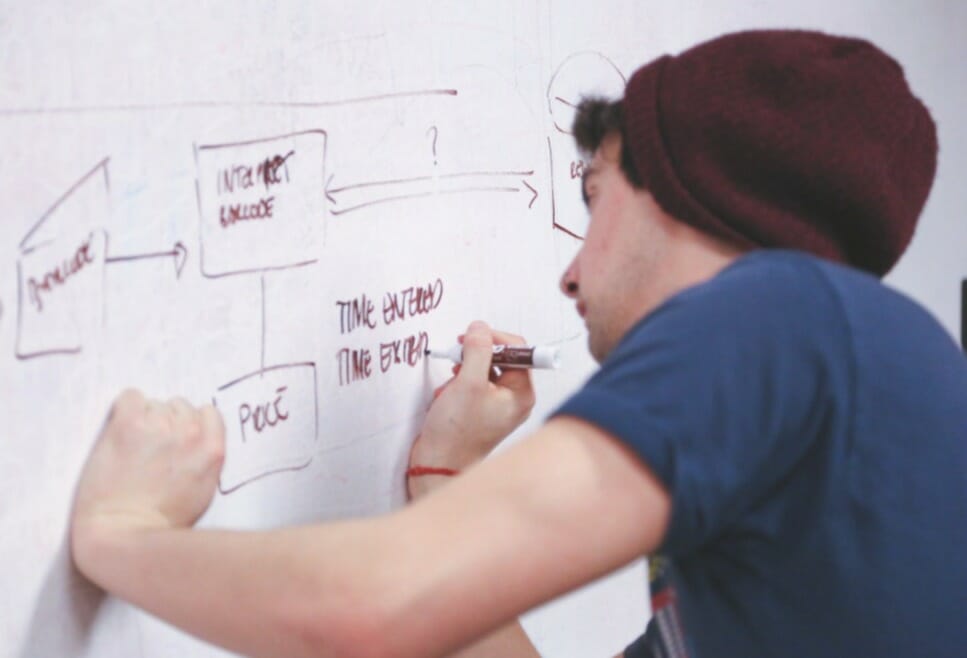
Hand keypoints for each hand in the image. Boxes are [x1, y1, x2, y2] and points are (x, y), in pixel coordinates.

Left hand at [71, 390, 224, 567]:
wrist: (124, 534)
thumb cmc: (162, 523)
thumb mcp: (204, 490)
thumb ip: (205, 458)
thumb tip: (194, 439)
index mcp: (212, 449)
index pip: (208, 413)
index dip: (190, 425)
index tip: (177, 440)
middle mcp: (190, 432)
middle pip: (180, 407)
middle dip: (166, 423)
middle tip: (150, 449)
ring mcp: (159, 427)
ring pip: (154, 403)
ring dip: (144, 419)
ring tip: (132, 448)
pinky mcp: (128, 425)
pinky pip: (130, 397)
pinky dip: (124, 410)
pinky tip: (119, 432)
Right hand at [408, 321, 535, 498]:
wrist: (437, 464)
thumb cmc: (456, 431)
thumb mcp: (467, 382)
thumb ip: (477, 350)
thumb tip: (480, 327)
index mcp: (522, 393)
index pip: (518, 349)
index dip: (493, 339)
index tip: (470, 338)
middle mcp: (515, 398)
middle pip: (501, 358)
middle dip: (474, 357)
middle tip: (456, 359)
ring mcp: (498, 405)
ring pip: (484, 369)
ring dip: (463, 370)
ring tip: (450, 385)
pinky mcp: (482, 409)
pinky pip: (474, 384)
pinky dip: (458, 384)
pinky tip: (447, 395)